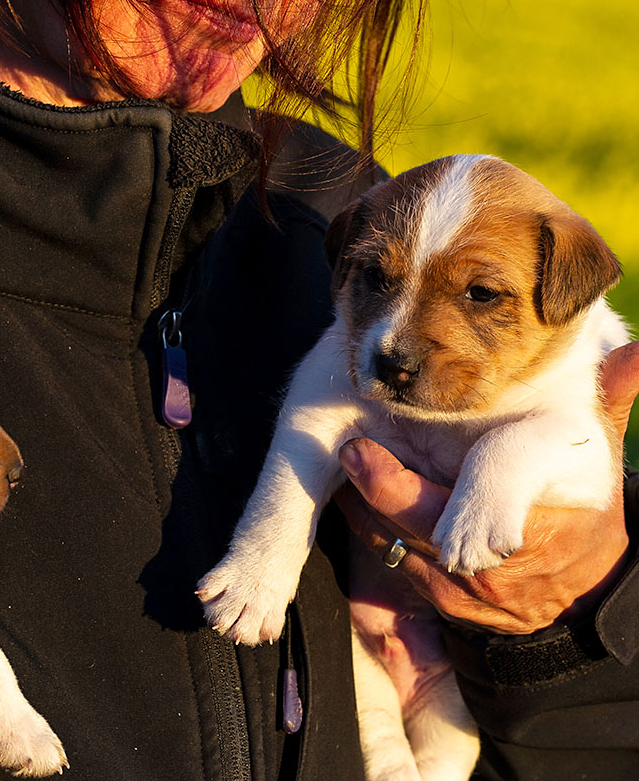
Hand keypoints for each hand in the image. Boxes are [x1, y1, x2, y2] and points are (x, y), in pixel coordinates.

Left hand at [332, 341, 638, 634]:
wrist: (585, 585)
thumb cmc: (582, 501)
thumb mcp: (595, 450)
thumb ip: (606, 399)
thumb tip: (638, 355)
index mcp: (542, 514)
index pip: (491, 492)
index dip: (439, 478)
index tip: (380, 451)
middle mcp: (503, 560)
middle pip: (426, 525)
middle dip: (382, 488)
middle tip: (353, 449)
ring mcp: (469, 588)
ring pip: (399, 545)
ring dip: (366, 506)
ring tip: (348, 460)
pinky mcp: (443, 602)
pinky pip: (393, 564)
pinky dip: (371, 528)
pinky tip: (355, 494)